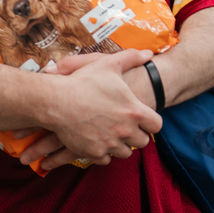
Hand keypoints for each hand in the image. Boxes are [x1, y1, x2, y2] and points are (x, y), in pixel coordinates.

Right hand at [17, 49, 161, 170]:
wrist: (57, 101)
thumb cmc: (84, 82)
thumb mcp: (109, 64)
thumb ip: (131, 58)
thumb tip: (148, 53)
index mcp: (134, 111)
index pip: (156, 126)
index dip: (151, 123)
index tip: (144, 120)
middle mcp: (125, 131)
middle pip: (142, 142)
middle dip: (137, 135)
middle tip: (128, 128)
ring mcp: (110, 144)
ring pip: (125, 152)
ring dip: (121, 145)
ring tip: (114, 135)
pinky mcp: (94, 153)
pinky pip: (106, 159)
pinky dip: (104, 153)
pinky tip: (100, 142)